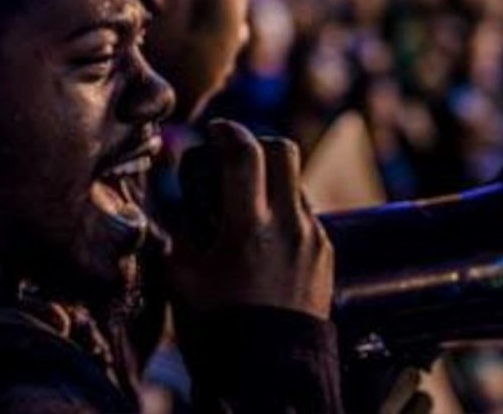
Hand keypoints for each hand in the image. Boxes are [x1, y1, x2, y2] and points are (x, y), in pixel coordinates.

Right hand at [170, 119, 332, 318]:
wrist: (272, 371)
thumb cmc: (221, 329)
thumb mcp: (183, 279)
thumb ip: (178, 234)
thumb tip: (175, 204)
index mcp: (249, 228)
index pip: (245, 152)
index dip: (227, 131)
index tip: (215, 131)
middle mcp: (288, 226)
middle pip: (284, 150)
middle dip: (257, 144)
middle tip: (235, 156)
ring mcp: (313, 238)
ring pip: (297, 182)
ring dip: (272, 180)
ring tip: (247, 204)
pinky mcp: (327, 254)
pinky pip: (307, 215)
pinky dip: (285, 212)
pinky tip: (266, 236)